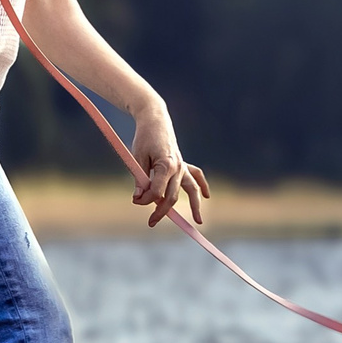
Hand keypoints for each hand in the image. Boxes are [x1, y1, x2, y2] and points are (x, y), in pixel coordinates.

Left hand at [127, 106, 210, 227]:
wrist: (154, 119)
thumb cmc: (144, 137)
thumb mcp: (137, 157)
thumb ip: (139, 178)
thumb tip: (138, 197)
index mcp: (165, 165)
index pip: (157, 192)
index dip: (145, 200)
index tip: (135, 200)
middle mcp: (178, 167)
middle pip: (172, 196)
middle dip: (161, 211)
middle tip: (151, 223)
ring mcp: (182, 165)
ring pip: (191, 189)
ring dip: (195, 205)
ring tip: (198, 221)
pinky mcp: (183, 163)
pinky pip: (196, 175)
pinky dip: (202, 185)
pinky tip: (206, 195)